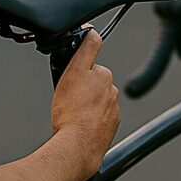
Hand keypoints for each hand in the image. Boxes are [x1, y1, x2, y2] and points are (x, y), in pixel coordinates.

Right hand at [50, 29, 120, 177]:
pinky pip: (101, 115)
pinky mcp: (112, 124)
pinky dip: (93, 117)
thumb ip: (86, 49)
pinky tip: (81, 123)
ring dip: (88, 101)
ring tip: (74, 113)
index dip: (84, 53)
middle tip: (68, 95)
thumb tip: (93, 32)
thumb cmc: (70, 114)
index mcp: (102, 74)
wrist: (78, 147)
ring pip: (97, 98)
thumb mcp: (70, 73)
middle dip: (83, 83)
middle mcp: (110, 89)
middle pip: (93, 79)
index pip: (93, 54)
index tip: (82, 52)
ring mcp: (112, 108)